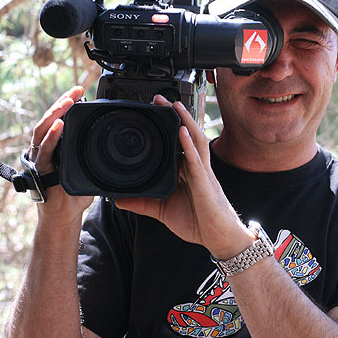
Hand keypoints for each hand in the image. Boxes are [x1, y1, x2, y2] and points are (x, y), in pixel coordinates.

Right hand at [29, 86, 93, 226]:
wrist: (64, 217)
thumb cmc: (73, 194)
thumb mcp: (85, 168)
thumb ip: (90, 153)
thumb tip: (109, 140)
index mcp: (53, 146)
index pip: (57, 119)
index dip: (66, 104)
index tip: (80, 91)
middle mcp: (43, 149)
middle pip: (49, 119)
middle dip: (62, 102)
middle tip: (76, 90)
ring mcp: (39, 159)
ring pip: (42, 130)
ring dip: (55, 113)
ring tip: (66, 101)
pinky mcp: (40, 170)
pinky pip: (44, 151)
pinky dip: (51, 137)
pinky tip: (59, 125)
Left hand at [115, 95, 253, 258]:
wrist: (219, 238)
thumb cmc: (198, 222)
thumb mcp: (162, 211)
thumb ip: (142, 203)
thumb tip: (118, 200)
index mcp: (186, 171)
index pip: (175, 143)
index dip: (166, 126)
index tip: (151, 112)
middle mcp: (195, 167)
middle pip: (185, 134)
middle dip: (174, 116)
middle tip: (158, 99)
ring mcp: (202, 172)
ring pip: (194, 140)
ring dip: (184, 121)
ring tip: (173, 105)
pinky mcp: (205, 182)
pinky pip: (197, 159)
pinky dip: (188, 144)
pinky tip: (182, 131)